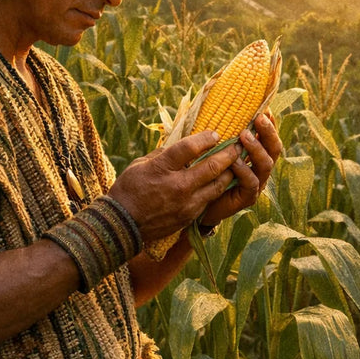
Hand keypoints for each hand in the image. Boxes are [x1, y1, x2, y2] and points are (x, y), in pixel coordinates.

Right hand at [108, 128, 242, 242]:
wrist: (122, 225)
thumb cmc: (128, 190)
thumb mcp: (140, 164)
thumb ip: (163, 154)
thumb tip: (182, 146)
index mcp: (162, 168)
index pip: (189, 148)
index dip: (205, 138)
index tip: (215, 133)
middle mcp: (177, 186)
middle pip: (211, 167)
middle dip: (228, 154)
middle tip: (238, 146)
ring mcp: (186, 203)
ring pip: (217, 185)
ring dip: (229, 172)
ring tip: (236, 163)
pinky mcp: (189, 216)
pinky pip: (210, 199)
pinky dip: (218, 188)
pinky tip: (223, 181)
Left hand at [196, 113, 281, 228]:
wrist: (197, 203)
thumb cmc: (205, 171)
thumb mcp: (214, 148)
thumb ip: (221, 133)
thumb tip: (215, 104)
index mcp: (255, 155)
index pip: (268, 137)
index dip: (270, 124)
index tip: (265, 109)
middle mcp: (260, 168)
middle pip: (274, 149)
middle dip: (268, 132)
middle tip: (258, 118)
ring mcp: (256, 183)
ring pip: (266, 164)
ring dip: (256, 148)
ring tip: (244, 135)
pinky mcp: (248, 197)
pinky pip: (252, 182)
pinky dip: (244, 170)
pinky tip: (234, 161)